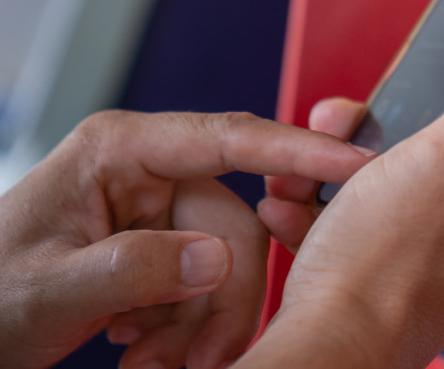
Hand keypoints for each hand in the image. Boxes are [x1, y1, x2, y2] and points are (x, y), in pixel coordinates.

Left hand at [0, 110, 375, 368]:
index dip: (297, 152)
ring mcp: (158, 206)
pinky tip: (142, 349)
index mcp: (119, 150)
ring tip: (149, 363)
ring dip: (199, 324)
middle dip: (223, 299)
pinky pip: (210, 282)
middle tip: (198, 364)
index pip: (229, 140)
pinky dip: (187, 327)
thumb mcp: (47, 290)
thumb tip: (218, 259)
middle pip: (236, 224)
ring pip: (230, 261)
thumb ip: (133, 269)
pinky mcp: (163, 242)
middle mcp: (149, 169)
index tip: (353, 165)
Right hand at [245, 41, 443, 367]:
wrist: (324, 348)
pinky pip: (341, 242)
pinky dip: (310, 223)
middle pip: (412, 168)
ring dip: (324, 182)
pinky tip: (290, 217)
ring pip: (369, 203)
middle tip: (324, 140)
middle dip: (356, 149)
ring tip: (296, 182)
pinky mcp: (370, 298)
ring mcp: (416, 278)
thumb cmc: (382, 265)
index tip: (372, 111)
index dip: (416, 114)